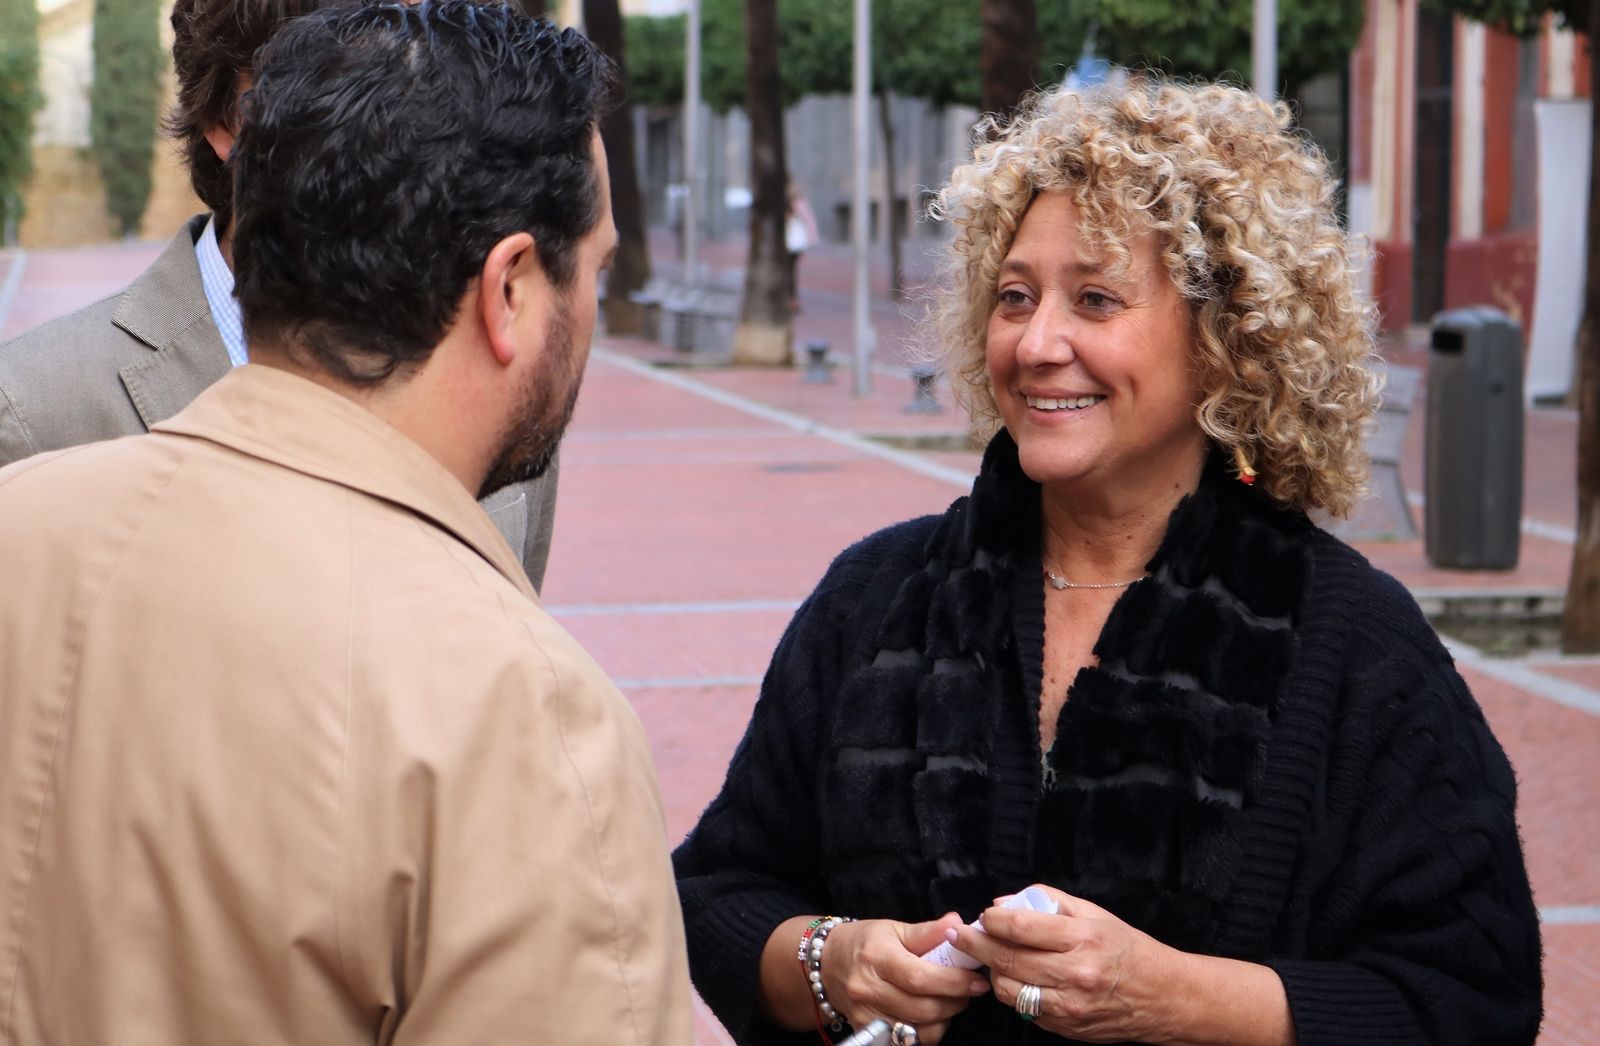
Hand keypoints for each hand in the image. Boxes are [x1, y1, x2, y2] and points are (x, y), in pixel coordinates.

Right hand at [821, 914, 989, 1044]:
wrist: (828, 964)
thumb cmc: (866, 943)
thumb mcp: (894, 929)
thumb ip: (927, 931)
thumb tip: (957, 924)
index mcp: (877, 956)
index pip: (920, 977)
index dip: (954, 982)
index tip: (977, 980)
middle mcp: (867, 987)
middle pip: (922, 1007)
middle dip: (955, 1001)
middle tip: (971, 990)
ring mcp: (865, 1013)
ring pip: (917, 1030)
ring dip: (945, 1019)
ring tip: (953, 1002)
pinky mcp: (866, 1029)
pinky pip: (905, 1041)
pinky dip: (926, 1032)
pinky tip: (934, 1016)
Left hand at [947, 885, 1182, 1043]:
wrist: (1163, 996)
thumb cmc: (1128, 950)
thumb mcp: (1095, 914)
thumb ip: (1048, 903)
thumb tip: (1004, 904)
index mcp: (1082, 939)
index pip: (1020, 928)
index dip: (993, 920)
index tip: (983, 915)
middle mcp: (1075, 974)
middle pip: (1007, 959)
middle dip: (976, 944)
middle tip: (960, 934)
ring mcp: (1069, 1006)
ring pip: (1009, 990)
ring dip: (992, 971)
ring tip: (991, 957)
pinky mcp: (1066, 1027)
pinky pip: (1024, 1010)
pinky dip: (1013, 993)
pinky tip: (1014, 978)